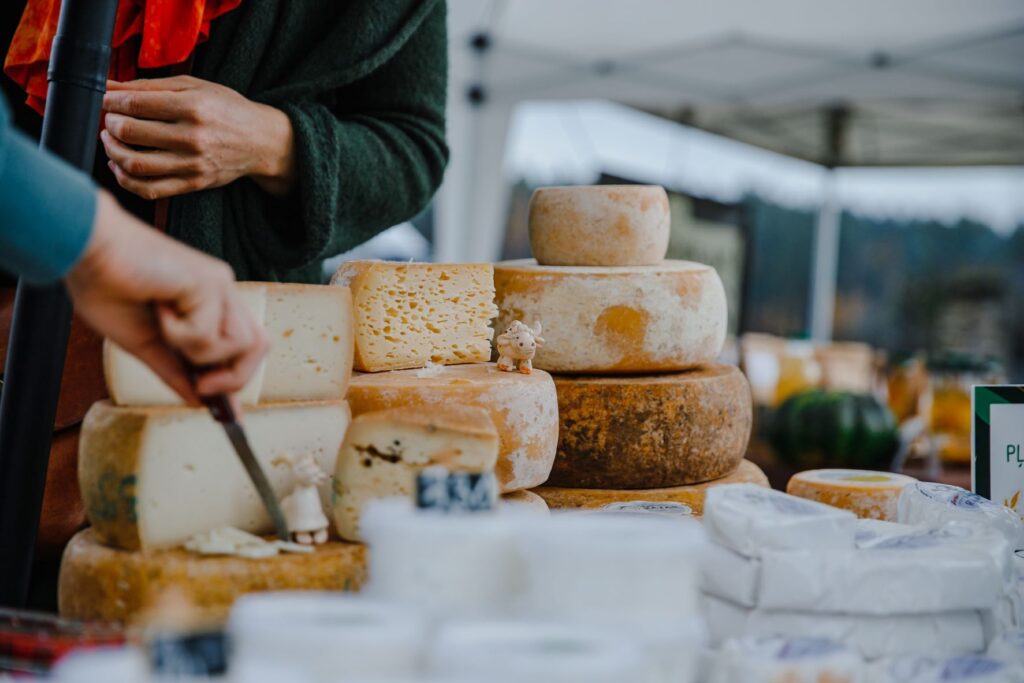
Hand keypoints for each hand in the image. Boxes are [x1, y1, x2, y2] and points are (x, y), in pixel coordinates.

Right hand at [65, 191, 268, 403]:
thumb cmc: (109, 289)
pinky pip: (205, 333)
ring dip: (199, 353)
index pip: (246, 346)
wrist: (87, 253)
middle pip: (259, 345)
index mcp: (210, 305)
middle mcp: (222, 293)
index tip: (224, 412)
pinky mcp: (210, 281)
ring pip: (239, 343)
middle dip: (234, 377)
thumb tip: (200, 403)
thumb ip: (176, 371)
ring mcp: (219, 285)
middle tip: (200, 386)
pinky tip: (157, 306)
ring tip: (166, 330)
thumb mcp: (146, 345)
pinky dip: (176, 333)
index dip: (238, 378)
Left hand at [101, 76, 294, 199]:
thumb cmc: (226, 109)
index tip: (107, 101)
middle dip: (111, 124)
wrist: (260, 141)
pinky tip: (121, 166)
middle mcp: (192, 137)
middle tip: (111, 120)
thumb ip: (150, 86)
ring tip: (112, 141)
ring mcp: (192, 164)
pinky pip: (149, 189)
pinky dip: (126, 179)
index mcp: (193, 107)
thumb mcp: (193, 87)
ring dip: (112, 151)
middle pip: (130, 132)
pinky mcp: (192, 184)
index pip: (135, 104)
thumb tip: (109, 86)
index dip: (112, 102)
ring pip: (134, 163)